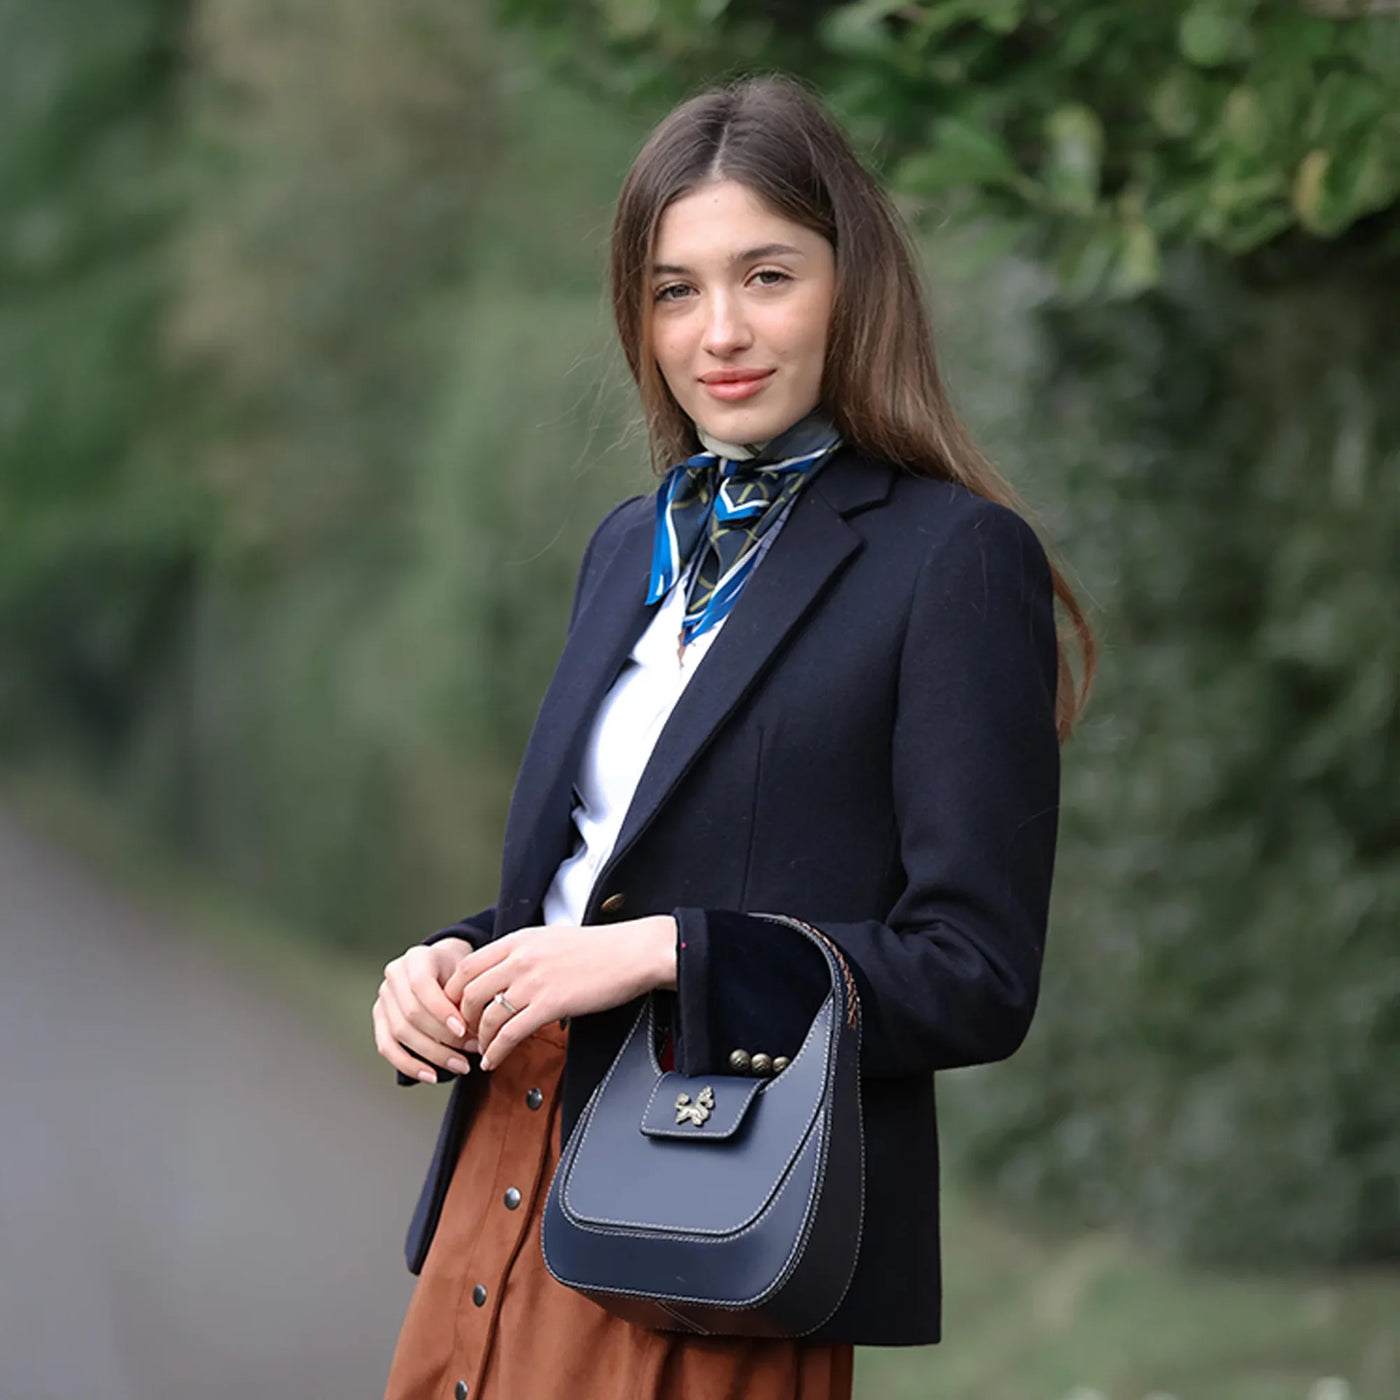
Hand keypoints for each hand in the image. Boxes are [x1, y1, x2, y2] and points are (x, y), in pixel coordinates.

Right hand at [372, 936, 475, 1082]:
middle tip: (471, 1051)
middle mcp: (394, 975)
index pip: (421, 985)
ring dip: (432, 1055)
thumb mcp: (468, 972)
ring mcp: (383, 997)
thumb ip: (468, 994)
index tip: (463, 1030)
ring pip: (400, 1033)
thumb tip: (478, 1030)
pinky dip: (409, 1065)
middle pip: (411, 1013)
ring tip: (461, 1065)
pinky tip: (432, 1075)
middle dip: (442, 1038)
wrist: (445, 966)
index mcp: (417, 957)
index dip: (441, 1010)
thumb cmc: (461, 971)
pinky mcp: (379, 1019)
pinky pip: (387, 1047)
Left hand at [444, 917, 677, 1071]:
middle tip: (465, 1036)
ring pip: (485, 1016)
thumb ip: (524, 953)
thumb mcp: (552, 939)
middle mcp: (519, 958)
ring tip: (481, 1052)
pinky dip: (496, 1052)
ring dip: (479, 1040)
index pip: (467, 966)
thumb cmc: (599, 948)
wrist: (632, 952)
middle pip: (468, 993)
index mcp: (518, 940)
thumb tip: (505, 973)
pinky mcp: (549, 1004)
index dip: (453, 993)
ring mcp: (533, 981)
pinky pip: (509, 1034)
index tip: (456, 1011)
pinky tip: (494, 1062)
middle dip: (460, 1020)